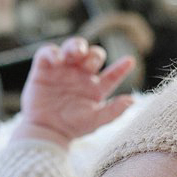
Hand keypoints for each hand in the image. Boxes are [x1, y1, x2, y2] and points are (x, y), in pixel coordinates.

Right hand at [16, 37, 135, 145]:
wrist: (46, 131)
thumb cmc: (72, 127)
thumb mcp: (95, 120)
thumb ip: (114, 111)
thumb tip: (132, 100)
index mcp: (95, 88)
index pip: (112, 74)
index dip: (121, 68)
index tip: (130, 62)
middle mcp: (81, 76)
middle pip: (92, 55)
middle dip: (94, 54)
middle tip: (91, 64)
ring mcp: (63, 70)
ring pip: (72, 47)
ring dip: (76, 46)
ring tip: (76, 53)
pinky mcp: (43, 69)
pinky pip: (48, 52)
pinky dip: (52, 52)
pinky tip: (57, 60)